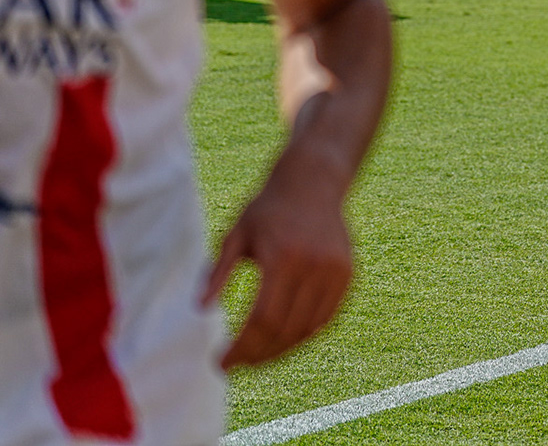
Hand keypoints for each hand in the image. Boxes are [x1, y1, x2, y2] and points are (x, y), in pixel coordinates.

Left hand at [204, 155, 352, 367]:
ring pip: (307, 329)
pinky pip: (326, 317)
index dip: (242, 348)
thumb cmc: (267, 208)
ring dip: (281, 351)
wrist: (314, 182)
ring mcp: (336, 271)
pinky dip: (304, 335)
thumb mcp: (235, 235)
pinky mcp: (347, 273)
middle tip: (236, 365)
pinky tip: (282, 341)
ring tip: (256, 358)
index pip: (263, 319)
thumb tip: (199, 309)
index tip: (222, 362)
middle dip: (258, 355)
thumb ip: (217, 271)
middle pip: (285, 329)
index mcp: (284, 257)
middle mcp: (315, 266)